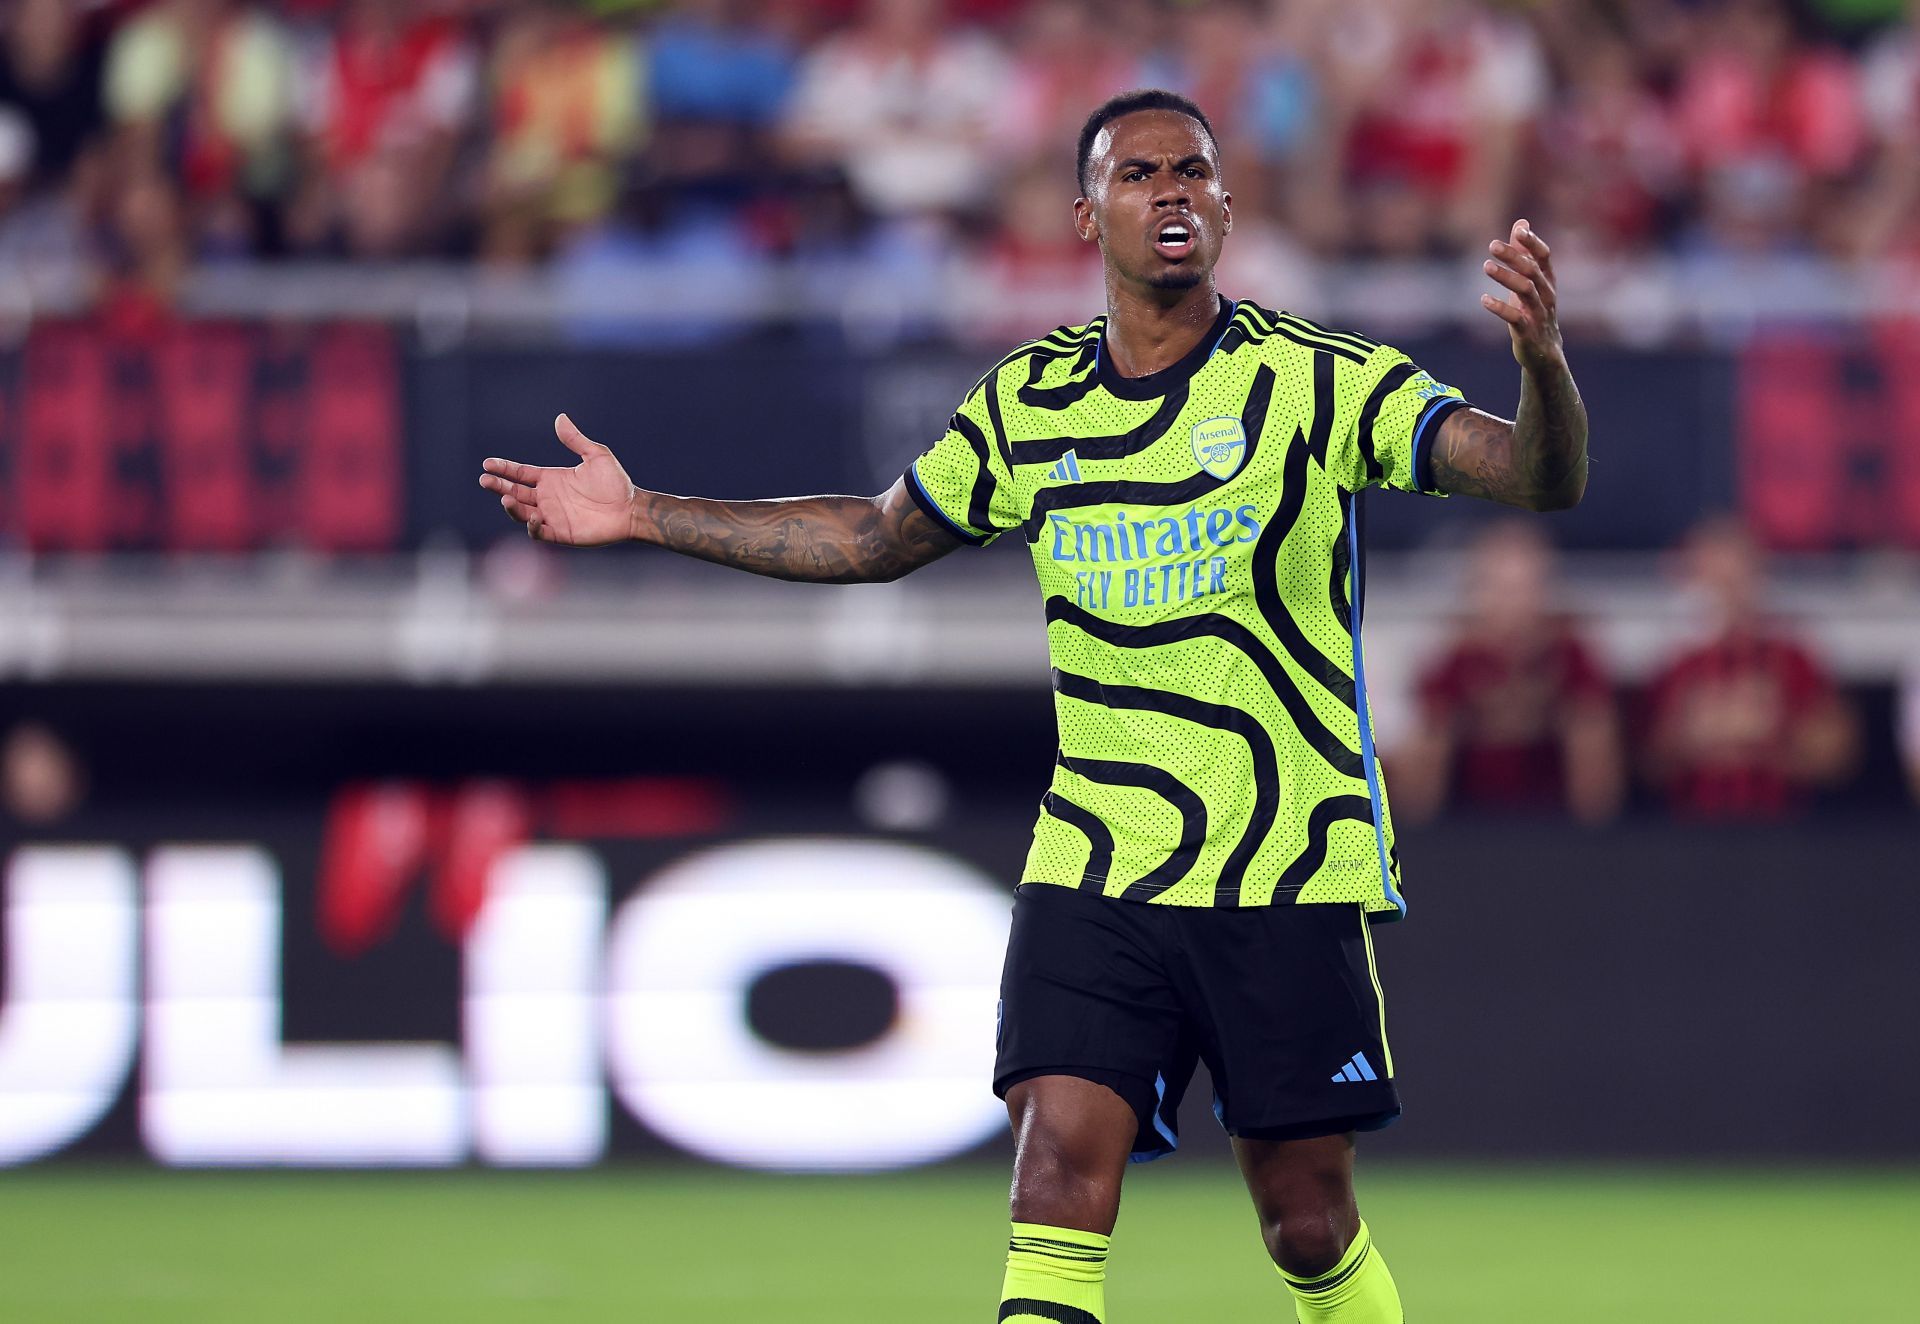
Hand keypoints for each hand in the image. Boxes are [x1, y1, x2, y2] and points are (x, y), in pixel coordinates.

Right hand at [477, 414, 635, 545]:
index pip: (520, 473)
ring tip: (506, 497)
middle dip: (498, 486)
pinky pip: (539, 532)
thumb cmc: (616, 483)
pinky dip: (532, 527)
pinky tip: (533, 517)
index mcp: (551, 479)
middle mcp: (547, 497)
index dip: (504, 468)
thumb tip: (560, 418)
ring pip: (522, 512)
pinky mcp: (561, 533)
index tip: (488, 463)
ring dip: (511, 506)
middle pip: (515, 492)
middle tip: (485, 480)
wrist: (631, 509)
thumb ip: (576, 440)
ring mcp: (552, 516)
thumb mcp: (596, 456)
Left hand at [1480, 219, 1562, 374]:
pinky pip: (1515, 318)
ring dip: (1506, 277)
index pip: (1544, 256)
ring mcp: (1539, 314)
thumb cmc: (1534, 311)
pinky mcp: (1528, 332)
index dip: (1533, 242)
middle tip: (1492, 245)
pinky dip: (1500, 308)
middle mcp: (1546, 294)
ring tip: (1486, 266)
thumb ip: (1525, 253)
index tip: (1518, 230)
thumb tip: (1521, 222)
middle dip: (1513, 256)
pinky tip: (1484, 299)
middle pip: (1532, 271)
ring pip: (1526, 291)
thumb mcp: (1530, 281)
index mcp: (1548, 281)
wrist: (1544, 352)